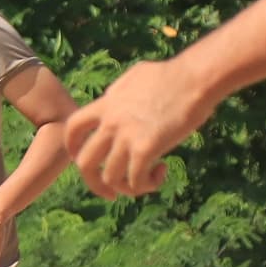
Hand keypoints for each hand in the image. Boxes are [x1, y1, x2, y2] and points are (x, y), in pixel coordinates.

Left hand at [62, 59, 213, 197]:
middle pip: (84, 164)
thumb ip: (119, 90)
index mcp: (105, 105)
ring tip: (149, 179)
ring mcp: (126, 136)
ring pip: (111, 179)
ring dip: (128, 187)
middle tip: (112, 192)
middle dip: (94, 183)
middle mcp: (110, 123)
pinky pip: (136, 181)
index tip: (87, 159)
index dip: (74, 149)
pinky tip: (162, 172)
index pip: (72, 129)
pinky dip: (147, 185)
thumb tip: (114, 95)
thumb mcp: (134, 76)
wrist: (194, 78)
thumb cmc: (173, 74)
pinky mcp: (146, 148)